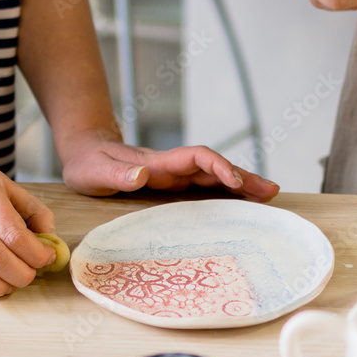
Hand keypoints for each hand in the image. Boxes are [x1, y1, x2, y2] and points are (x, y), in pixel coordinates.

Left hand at [59, 130, 280, 201]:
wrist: (84, 153)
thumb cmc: (86, 163)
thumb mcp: (93, 170)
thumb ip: (116, 172)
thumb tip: (143, 174)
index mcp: (159, 162)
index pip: (198, 158)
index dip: (219, 167)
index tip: (236, 182)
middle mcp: (173, 167)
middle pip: (216, 168)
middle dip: (244, 178)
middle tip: (272, 192)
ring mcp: (176, 175)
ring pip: (215, 178)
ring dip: (242, 185)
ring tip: (270, 196)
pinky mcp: (174, 185)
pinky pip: (206, 188)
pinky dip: (227, 194)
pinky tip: (243, 203)